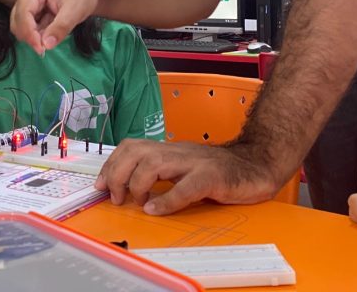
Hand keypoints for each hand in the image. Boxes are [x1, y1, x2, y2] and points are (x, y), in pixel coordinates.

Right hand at [10, 0, 98, 53]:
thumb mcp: (75, 10)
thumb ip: (61, 27)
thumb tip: (46, 45)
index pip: (23, 13)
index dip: (29, 32)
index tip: (41, 48)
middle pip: (17, 22)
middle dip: (29, 37)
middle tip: (46, 49)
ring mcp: (28, 8)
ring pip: (21, 29)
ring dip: (33, 38)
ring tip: (52, 39)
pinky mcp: (33, 17)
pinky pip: (30, 32)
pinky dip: (38, 38)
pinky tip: (51, 37)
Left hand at [94, 140, 278, 214]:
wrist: (256, 165)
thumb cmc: (219, 170)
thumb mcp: (183, 167)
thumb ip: (160, 173)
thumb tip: (129, 188)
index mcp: (169, 150)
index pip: (131, 146)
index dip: (111, 164)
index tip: (100, 184)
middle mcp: (177, 152)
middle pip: (136, 150)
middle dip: (117, 173)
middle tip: (115, 196)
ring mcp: (194, 162)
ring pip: (155, 163)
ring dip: (137, 184)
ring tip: (135, 202)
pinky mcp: (212, 177)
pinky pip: (186, 187)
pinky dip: (167, 200)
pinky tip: (156, 209)